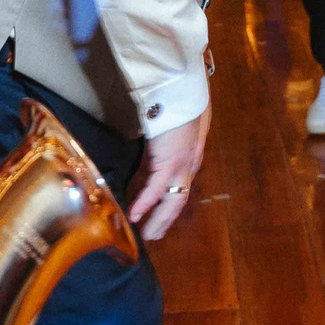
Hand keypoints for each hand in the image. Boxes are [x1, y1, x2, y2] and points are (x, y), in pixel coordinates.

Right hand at [129, 110, 209, 241]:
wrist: (183, 89)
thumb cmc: (181, 99)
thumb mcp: (178, 122)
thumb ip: (170, 136)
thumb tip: (156, 142)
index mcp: (190, 155)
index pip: (174, 184)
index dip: (164, 202)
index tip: (153, 215)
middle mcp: (189, 164)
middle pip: (178, 199)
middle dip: (165, 218)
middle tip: (152, 235)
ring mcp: (182, 165)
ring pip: (172, 201)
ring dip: (159, 220)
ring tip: (146, 235)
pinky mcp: (170, 162)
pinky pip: (156, 189)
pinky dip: (145, 203)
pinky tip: (134, 216)